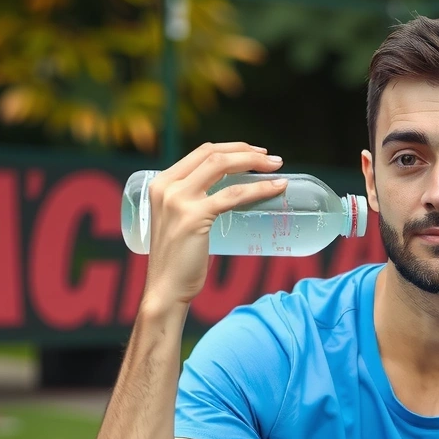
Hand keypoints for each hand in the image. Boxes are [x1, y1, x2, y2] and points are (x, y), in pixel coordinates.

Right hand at [142, 142, 287, 304]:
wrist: (166, 289)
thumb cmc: (179, 262)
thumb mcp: (179, 222)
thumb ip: (194, 205)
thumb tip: (230, 196)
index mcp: (161, 183)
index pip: (201, 152)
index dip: (232, 148)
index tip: (255, 153)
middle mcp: (166, 186)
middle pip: (213, 154)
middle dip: (246, 152)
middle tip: (272, 160)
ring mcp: (178, 200)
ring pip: (222, 166)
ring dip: (254, 163)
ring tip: (277, 168)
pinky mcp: (193, 217)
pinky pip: (233, 195)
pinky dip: (258, 188)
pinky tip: (276, 188)